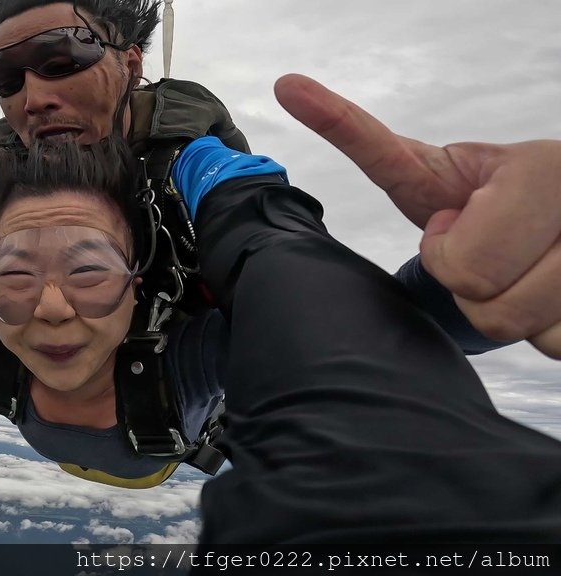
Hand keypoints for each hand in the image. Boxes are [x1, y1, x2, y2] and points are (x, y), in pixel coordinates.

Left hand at [274, 74, 560, 358]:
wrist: (543, 222)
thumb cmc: (471, 199)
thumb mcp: (419, 167)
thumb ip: (368, 142)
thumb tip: (289, 86)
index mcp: (535, 169)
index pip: (459, 244)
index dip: (436, 243)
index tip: (392, 181)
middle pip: (480, 290)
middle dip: (462, 281)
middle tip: (476, 249)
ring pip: (516, 323)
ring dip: (502, 309)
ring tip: (513, 270)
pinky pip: (556, 343)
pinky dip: (542, 332)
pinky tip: (544, 295)